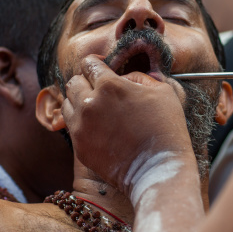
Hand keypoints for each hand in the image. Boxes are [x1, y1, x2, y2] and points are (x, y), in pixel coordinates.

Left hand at [62, 54, 195, 197]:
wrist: (157, 168)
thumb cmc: (165, 128)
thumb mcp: (162, 91)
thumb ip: (139, 76)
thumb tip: (124, 76)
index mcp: (108, 85)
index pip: (89, 63)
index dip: (96, 64)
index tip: (102, 68)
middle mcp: (89, 103)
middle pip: (73, 82)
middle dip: (86, 82)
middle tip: (100, 91)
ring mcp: (81, 127)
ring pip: (67, 104)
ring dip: (79, 102)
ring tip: (96, 109)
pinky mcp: (79, 146)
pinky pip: (71, 126)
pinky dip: (81, 123)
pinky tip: (97, 127)